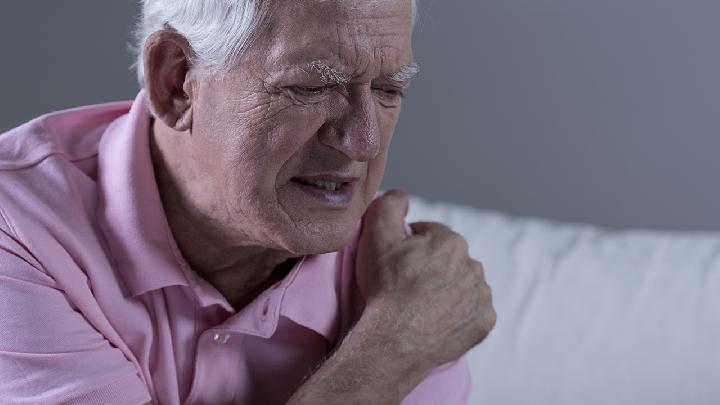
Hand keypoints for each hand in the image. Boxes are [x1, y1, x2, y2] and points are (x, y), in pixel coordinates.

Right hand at [355, 189, 495, 371]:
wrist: (393, 339)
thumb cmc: (385, 287)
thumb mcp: (376, 234)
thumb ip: (390, 204)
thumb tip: (402, 195)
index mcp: (451, 241)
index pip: (431, 234)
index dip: (411, 245)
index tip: (397, 260)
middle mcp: (473, 265)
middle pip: (449, 260)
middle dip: (432, 267)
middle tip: (407, 284)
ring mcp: (481, 296)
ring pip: (463, 285)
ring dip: (448, 289)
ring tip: (422, 304)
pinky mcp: (483, 323)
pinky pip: (473, 312)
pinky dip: (459, 314)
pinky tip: (438, 320)